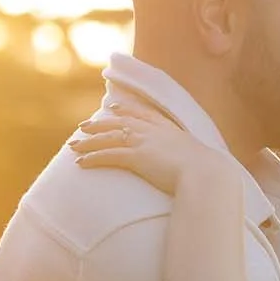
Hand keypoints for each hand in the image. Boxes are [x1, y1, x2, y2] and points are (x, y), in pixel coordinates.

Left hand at [69, 100, 228, 194]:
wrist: (205, 172)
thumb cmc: (206, 169)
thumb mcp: (197, 155)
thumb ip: (188, 154)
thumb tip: (193, 161)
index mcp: (166, 127)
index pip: (141, 113)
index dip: (124, 110)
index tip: (112, 108)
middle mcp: (152, 130)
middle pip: (118, 123)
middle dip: (98, 124)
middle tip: (82, 126)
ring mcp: (143, 142)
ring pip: (107, 138)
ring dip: (88, 142)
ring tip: (73, 146)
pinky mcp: (135, 157)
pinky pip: (108, 156)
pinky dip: (92, 158)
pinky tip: (80, 162)